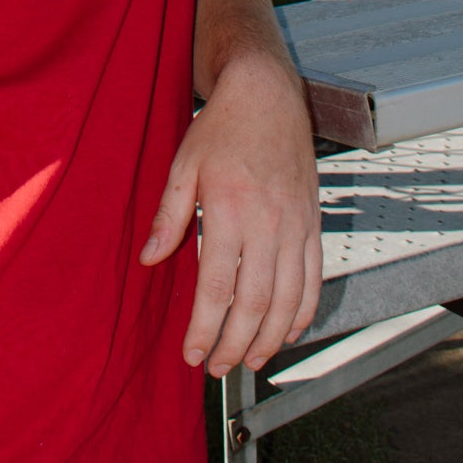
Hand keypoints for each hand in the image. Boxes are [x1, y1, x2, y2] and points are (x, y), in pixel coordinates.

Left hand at [139, 53, 321, 376]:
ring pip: (288, 299)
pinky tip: (288, 332)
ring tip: (251, 360)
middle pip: (254, 303)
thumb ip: (169, 217)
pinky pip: (314, 278)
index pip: (217, 288)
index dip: (205, 329)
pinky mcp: (313, 222)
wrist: (266, 94)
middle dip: (236, 344)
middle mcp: (268, 223)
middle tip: (218, 368)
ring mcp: (296, 225)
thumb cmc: (219, 128)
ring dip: (270, 338)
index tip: (192, 355)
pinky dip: (304, 311)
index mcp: (230, 210)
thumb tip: (149, 261)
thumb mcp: (183, 165)